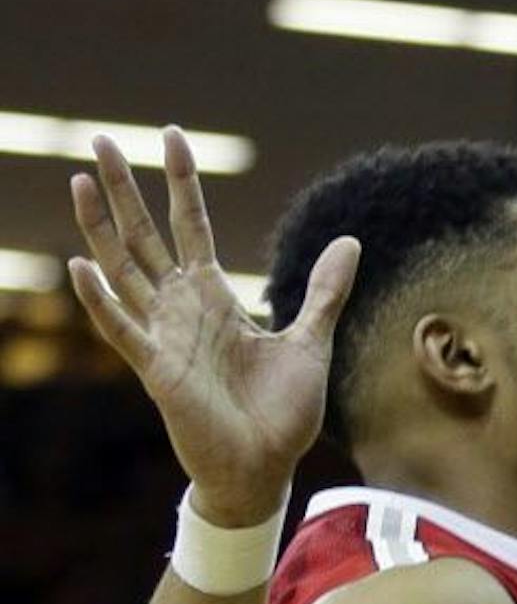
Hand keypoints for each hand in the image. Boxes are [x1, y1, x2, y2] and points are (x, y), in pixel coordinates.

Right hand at [69, 129, 358, 526]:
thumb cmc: (280, 411)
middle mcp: (181, 310)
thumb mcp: (311, 339)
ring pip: (125, 270)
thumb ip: (325, 291)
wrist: (266, 467)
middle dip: (127, 189)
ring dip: (102, 226)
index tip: (172, 136)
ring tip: (84, 180)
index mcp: (214, 300)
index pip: (190, 227)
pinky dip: (101, 298)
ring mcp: (164, 337)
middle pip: (146, 236)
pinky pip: (123, 328)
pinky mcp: (156, 369)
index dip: (181, 183)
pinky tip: (80, 264)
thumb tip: (349, 241)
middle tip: (101, 139)